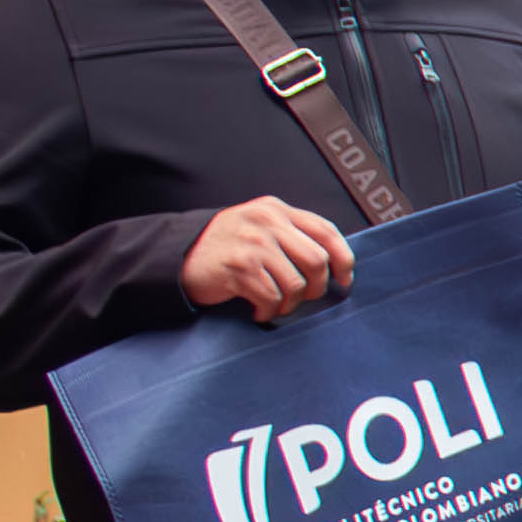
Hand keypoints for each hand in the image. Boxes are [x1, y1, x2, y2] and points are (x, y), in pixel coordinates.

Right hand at [180, 196, 353, 323]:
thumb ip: (291, 235)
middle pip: (316, 260)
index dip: (343, 259)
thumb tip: (335, 264)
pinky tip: (259, 311)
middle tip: (304, 297)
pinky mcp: (238, 266)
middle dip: (317, 287)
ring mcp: (252, 243)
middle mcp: (266, 221)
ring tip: (277, 306)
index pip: (326, 231)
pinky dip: (269, 311)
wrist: (177, 255)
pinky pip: (272, 298)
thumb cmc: (227, 247)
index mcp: (277, 209)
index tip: (344, 281)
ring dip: (291, 304)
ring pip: (296, 284)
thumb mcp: (259, 227)